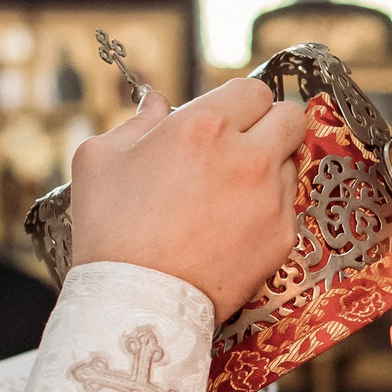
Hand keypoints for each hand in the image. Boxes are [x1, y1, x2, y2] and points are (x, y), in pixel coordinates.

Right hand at [69, 79, 305, 321]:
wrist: (137, 302)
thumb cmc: (111, 230)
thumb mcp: (99, 160)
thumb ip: (135, 120)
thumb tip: (156, 101)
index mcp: (204, 127)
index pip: (253, 89)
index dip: (240, 102)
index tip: (228, 118)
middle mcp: (248, 157)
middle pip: (292, 117)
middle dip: (272, 123)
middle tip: (246, 142)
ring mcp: (271, 199)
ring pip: (292, 162)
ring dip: (271, 166)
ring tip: (232, 190)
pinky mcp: (282, 237)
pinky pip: (288, 207)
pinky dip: (269, 209)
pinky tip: (235, 225)